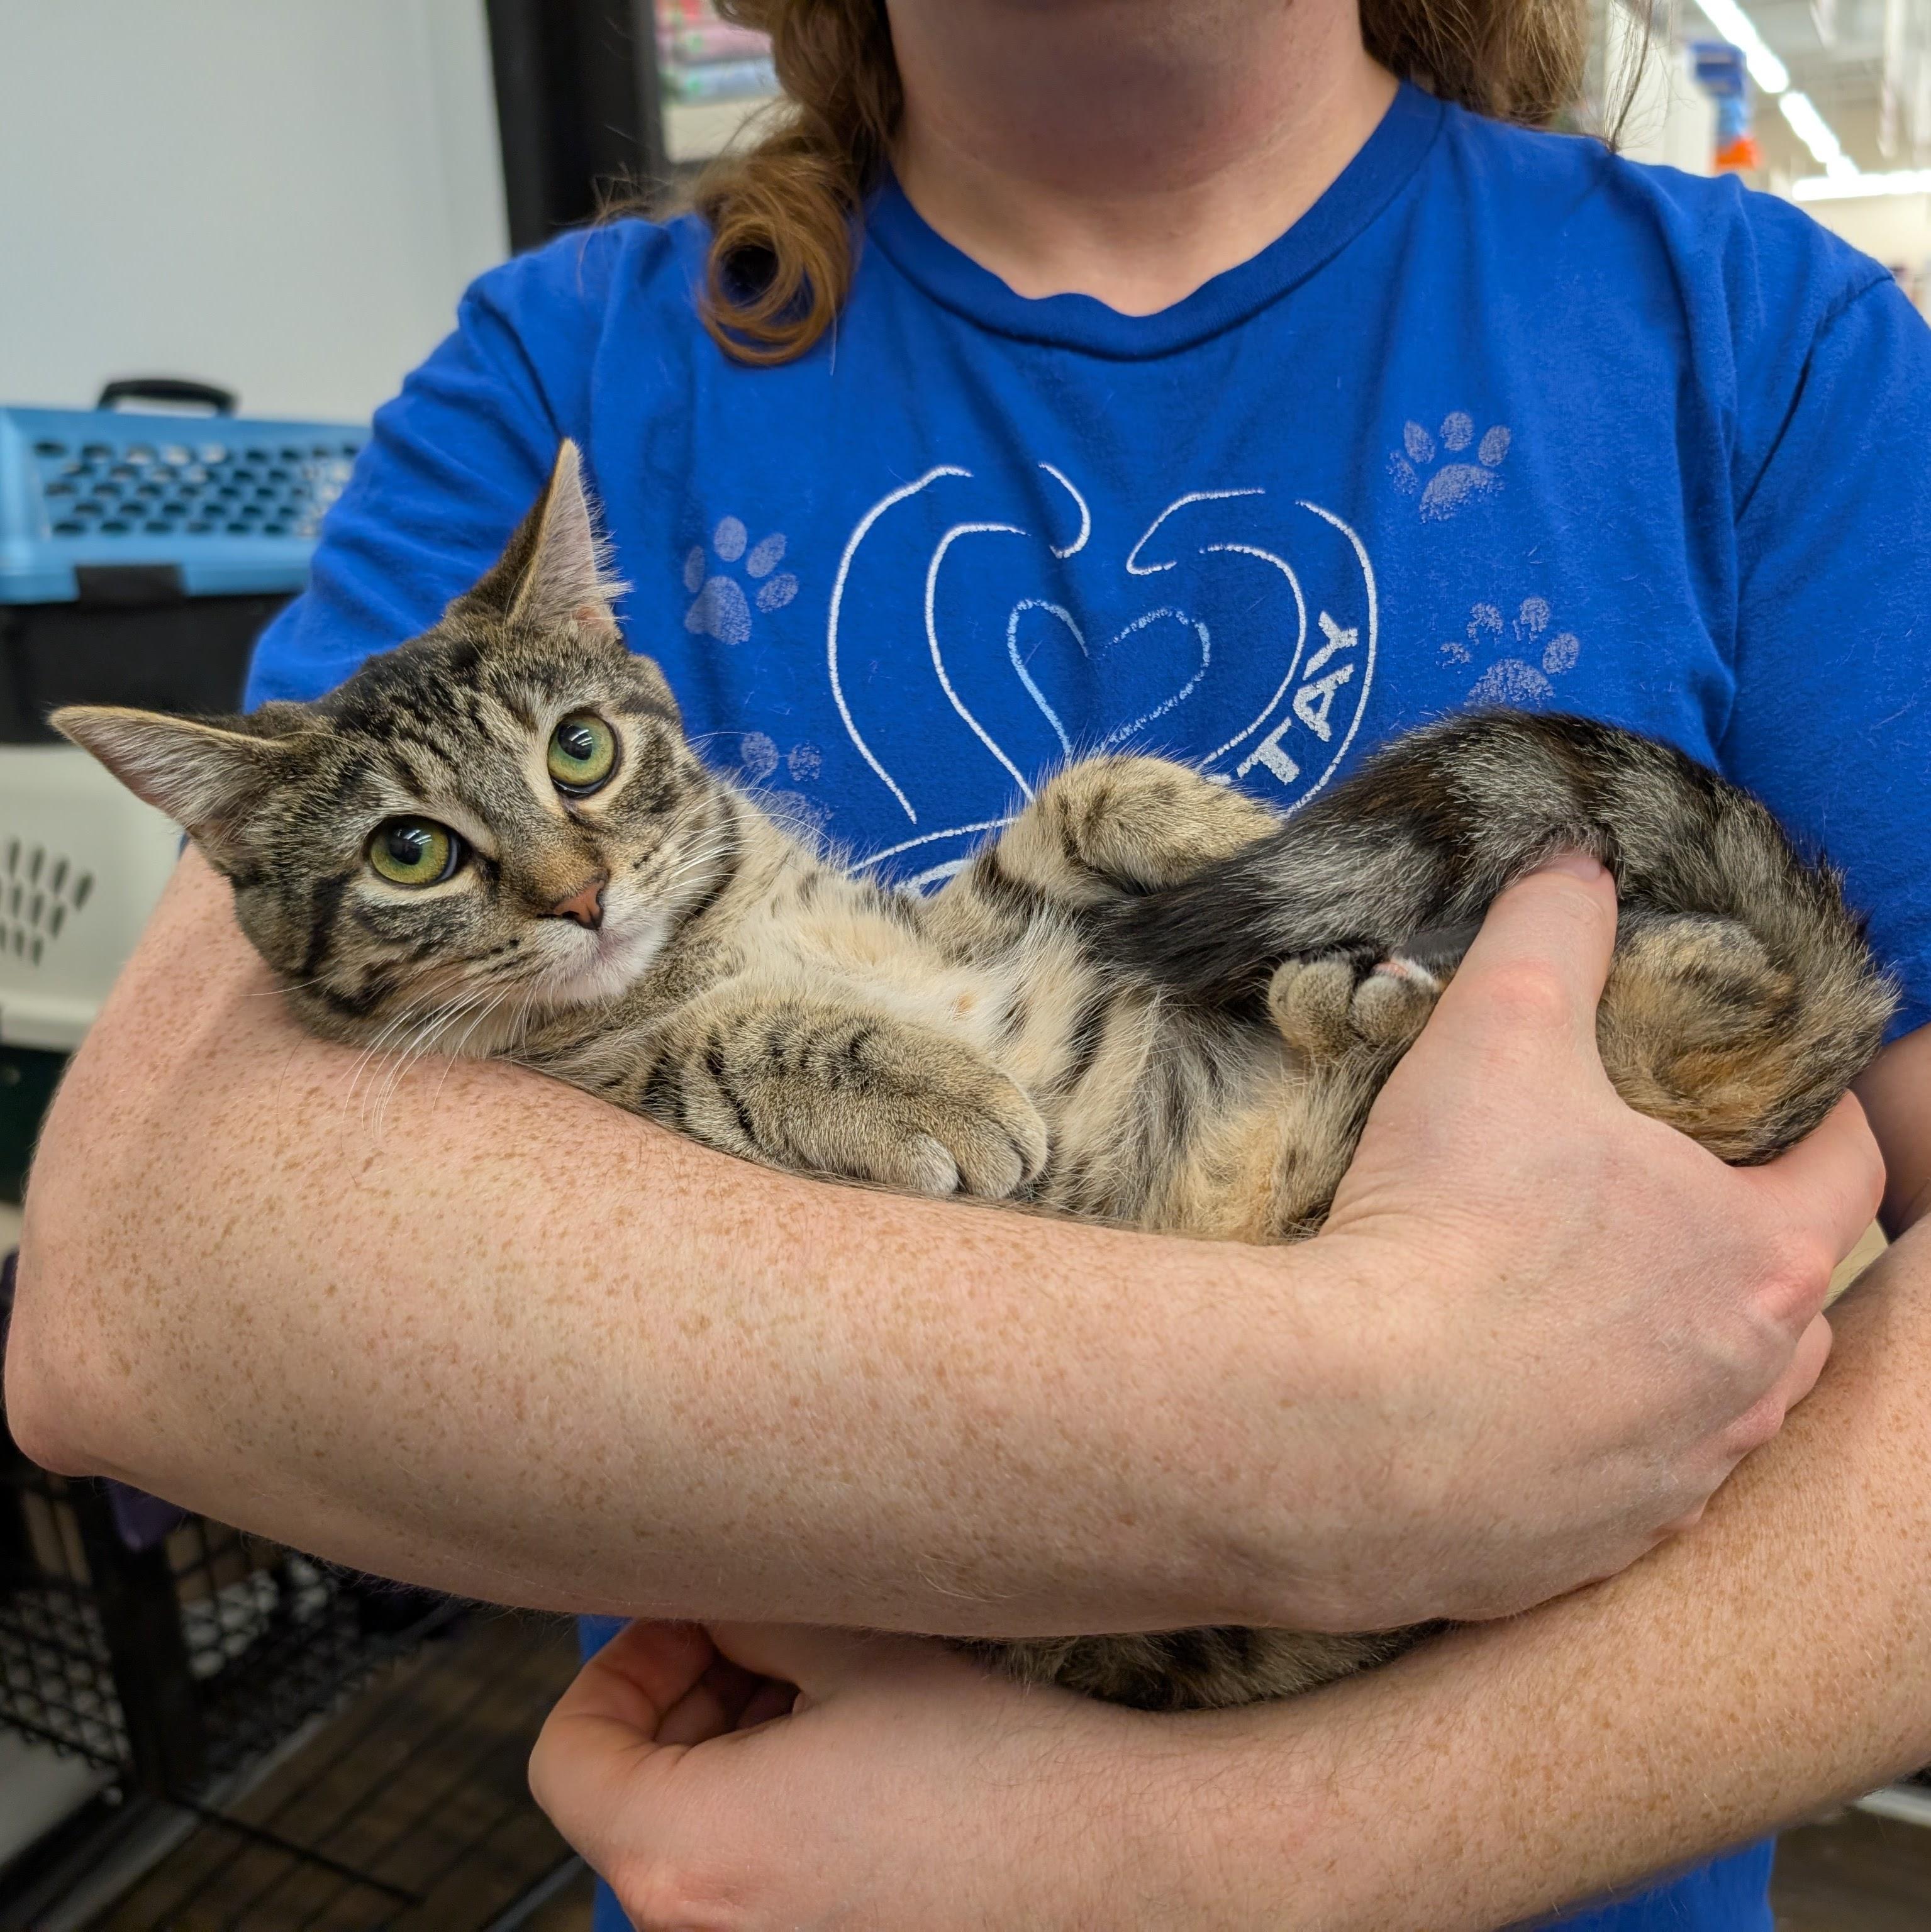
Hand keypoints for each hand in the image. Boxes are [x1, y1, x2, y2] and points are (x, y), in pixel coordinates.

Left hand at [530, 1620, 1157, 1930]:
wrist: (1113, 1861)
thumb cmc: (989, 1766)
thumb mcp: (847, 1649)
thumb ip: (742, 1609)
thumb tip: (699, 1591)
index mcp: (681, 1855)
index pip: (566, 1755)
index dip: (620, 1666)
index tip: (687, 1621)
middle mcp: (696, 1931)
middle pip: (627, 1794)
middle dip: (684, 1697)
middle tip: (766, 1632)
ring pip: (690, 1830)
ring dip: (733, 1745)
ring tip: (825, 1683)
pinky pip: (747, 1872)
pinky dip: (771, 1804)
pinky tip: (852, 1748)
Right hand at [1296, 853, 1883, 1626]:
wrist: (1346, 1431)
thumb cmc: (1447, 1230)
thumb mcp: (1496, 1033)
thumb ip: (1550, 930)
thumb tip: (1575, 862)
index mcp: (1756, 1260)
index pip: (1845, 1175)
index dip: (1815, 1123)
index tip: (1766, 1103)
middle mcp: (1746, 1388)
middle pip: (1790, 1304)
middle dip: (1743, 1249)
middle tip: (1656, 1207)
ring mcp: (1672, 1486)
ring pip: (1718, 1410)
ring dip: (1674, 1356)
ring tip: (1581, 1311)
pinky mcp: (1586, 1554)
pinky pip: (1623, 1491)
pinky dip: (1591, 1444)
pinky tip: (1507, 1407)